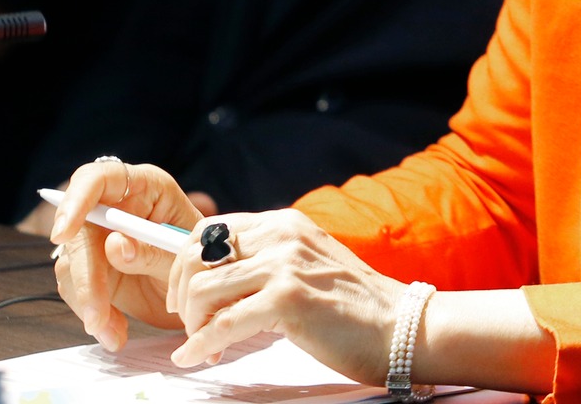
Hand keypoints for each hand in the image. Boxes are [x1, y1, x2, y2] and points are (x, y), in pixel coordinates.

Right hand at [49, 158, 204, 349]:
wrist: (203, 295)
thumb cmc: (202, 262)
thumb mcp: (186, 257)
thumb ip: (153, 251)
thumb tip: (113, 246)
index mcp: (145, 186)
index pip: (100, 178)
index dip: (77, 200)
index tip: (64, 232)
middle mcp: (116, 207)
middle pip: (80, 229)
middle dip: (85, 275)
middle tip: (96, 315)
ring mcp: (100, 237)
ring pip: (72, 263)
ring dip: (88, 302)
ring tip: (114, 332)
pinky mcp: (92, 267)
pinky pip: (76, 288)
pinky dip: (92, 314)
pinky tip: (114, 331)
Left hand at [118, 208, 405, 381]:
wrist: (400, 327)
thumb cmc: (354, 306)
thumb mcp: (307, 265)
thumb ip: (267, 262)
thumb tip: (218, 282)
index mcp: (283, 224)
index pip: (208, 230)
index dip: (184, 264)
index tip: (182, 296)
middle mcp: (281, 236)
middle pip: (196, 255)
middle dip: (180, 294)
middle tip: (188, 324)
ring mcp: (285, 265)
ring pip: (203, 288)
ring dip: (192, 323)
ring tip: (204, 343)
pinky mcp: (288, 299)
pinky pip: (223, 324)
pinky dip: (201, 344)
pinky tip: (196, 357)